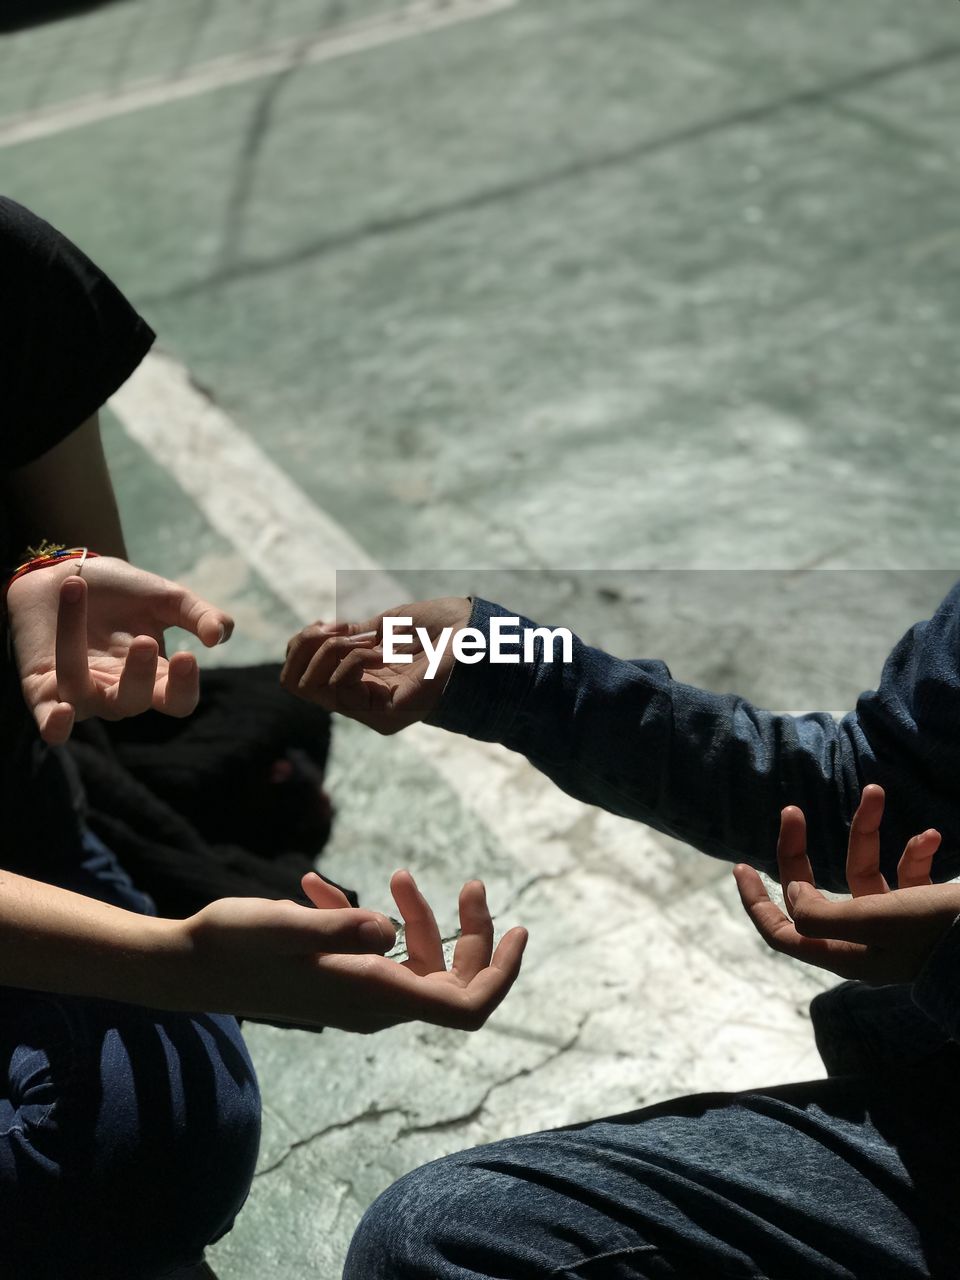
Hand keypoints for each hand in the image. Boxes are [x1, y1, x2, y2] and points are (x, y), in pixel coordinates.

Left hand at [6, 556, 233, 744]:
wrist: (62, 571)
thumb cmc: (120, 591)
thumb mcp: (168, 598)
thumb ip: (199, 615)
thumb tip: (220, 637)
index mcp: (153, 676)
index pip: (177, 701)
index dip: (184, 688)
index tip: (187, 656)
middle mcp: (118, 691)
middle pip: (135, 704)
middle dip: (139, 676)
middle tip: (143, 639)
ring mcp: (81, 694)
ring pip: (86, 696)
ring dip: (77, 648)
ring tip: (78, 590)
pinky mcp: (42, 691)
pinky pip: (49, 719)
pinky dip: (57, 725)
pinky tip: (64, 712)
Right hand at [183, 870, 527, 1031]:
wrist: (183, 968)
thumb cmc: (232, 945)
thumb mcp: (283, 927)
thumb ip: (336, 927)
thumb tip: (386, 928)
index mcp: (373, 995)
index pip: (465, 1008)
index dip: (500, 975)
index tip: (519, 928)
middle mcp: (372, 1003)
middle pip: (452, 981)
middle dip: (469, 933)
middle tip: (470, 884)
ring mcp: (353, 994)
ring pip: (414, 962)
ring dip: (417, 918)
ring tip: (398, 874)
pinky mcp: (334, 980)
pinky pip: (372, 953)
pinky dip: (366, 919)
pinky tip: (325, 887)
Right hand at [281, 597, 471, 733]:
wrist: (479, 633)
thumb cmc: (443, 626)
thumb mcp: (385, 624)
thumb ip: (352, 636)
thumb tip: (319, 635)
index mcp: (362, 680)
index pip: (302, 675)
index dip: (301, 645)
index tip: (326, 622)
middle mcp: (362, 699)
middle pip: (295, 683)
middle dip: (306, 646)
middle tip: (336, 628)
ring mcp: (372, 709)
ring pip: (312, 687)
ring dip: (331, 650)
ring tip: (365, 637)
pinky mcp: (385, 713)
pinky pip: (340, 689)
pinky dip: (353, 660)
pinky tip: (379, 649)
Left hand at [733, 784, 959, 982]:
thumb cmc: (938, 934)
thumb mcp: (875, 920)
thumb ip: (823, 914)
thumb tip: (792, 897)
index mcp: (846, 952)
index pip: (784, 934)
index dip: (757, 903)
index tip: (739, 866)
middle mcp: (865, 939)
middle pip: (813, 892)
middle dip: (799, 850)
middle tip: (791, 810)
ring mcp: (896, 923)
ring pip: (863, 869)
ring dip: (865, 829)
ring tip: (874, 791)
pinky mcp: (926, 907)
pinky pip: (908, 871)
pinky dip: (915, 848)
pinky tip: (933, 835)